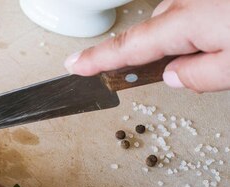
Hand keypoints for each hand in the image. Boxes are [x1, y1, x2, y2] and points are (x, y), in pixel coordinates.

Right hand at [64, 0, 229, 92]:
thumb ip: (201, 77)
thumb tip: (173, 77)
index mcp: (185, 21)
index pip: (128, 47)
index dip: (97, 59)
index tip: (74, 65)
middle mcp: (186, 0)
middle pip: (157, 34)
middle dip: (168, 55)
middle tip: (209, 68)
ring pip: (179, 19)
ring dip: (193, 35)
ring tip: (226, 44)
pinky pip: (194, 7)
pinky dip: (205, 20)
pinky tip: (224, 27)